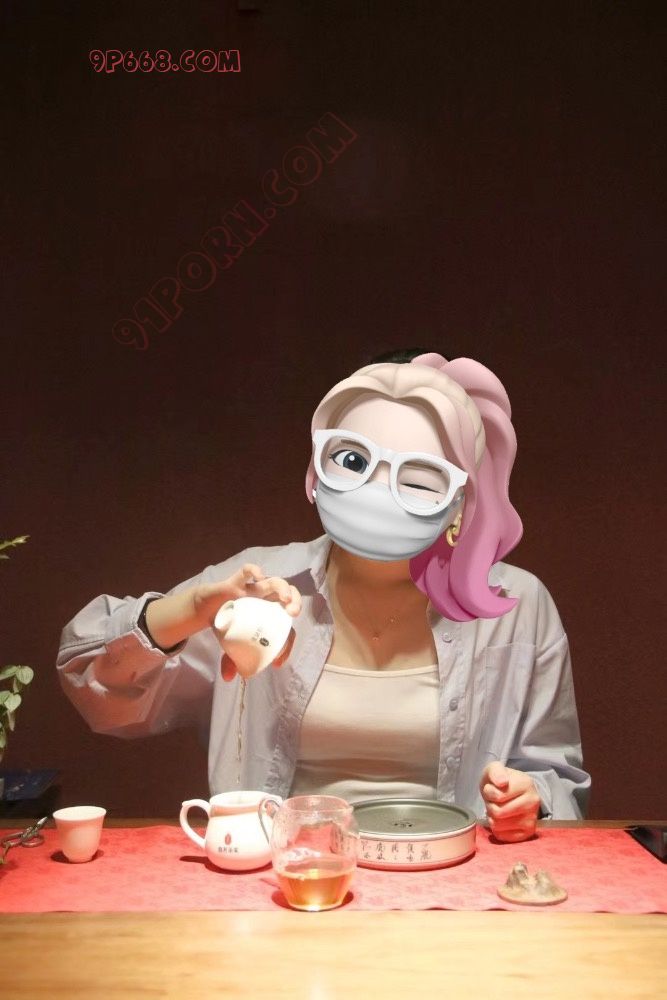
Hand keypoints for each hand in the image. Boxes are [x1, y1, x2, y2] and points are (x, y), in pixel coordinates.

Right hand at [193, 563, 300, 682]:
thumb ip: (232, 660)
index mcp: (270, 617)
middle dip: (296, 604)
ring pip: (275, 582)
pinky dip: (254, 570)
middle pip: (289, 598)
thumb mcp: (230, 646)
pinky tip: (258, 576)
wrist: (207, 610)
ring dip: (284, 589)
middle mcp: (266, 601)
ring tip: (286, 599)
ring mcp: (254, 590)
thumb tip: (230, 678)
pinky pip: (248, 570)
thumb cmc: (228, 626)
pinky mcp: (239, 581)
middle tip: (293, 614)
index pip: (286, 628)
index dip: (287, 644)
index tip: (277, 660)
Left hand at [479, 762, 540, 842]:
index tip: (493, 788)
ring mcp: (533, 819)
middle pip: (498, 812)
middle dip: (490, 806)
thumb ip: (496, 771)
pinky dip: (497, 829)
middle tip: (494, 801)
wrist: (511, 791)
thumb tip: (502, 782)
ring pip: (499, 826)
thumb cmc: (500, 781)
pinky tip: (502, 820)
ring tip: (498, 808)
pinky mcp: (529, 833)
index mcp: (526, 783)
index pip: (498, 796)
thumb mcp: (494, 769)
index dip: (489, 792)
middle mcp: (534, 802)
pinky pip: (503, 836)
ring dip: (492, 818)